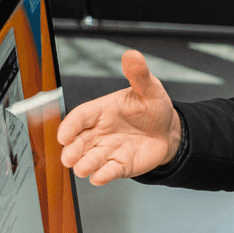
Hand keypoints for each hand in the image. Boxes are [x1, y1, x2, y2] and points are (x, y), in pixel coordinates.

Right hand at [57, 51, 180, 185]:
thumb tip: (132, 55)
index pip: (79, 117)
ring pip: (88, 160)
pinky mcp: (119, 165)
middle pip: (77, 142)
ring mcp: (108, 149)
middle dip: (71, 150)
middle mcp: (100, 132)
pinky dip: (102, 176)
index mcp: (102, 111)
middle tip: (70, 156)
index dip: (69, 126)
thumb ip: (139, 75)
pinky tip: (99, 177)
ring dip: (84, 164)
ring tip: (83, 167)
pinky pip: (107, 172)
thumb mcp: (150, 89)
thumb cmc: (154, 108)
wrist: (170, 131)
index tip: (64, 136)